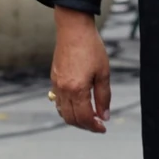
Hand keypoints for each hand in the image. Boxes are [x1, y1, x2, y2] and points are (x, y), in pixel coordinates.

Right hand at [51, 7, 111, 133]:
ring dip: (75, 119)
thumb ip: (104, 97)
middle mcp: (64, 90)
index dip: (94, 126)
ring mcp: (56, 85)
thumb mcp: (103, 73)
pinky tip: (78, 105)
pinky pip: (58, 102)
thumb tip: (104, 116)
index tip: (103, 128)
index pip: (84, 117)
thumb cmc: (91, 48)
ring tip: (89, 116)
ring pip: (63, 112)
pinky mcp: (54, 79)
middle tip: (98, 124)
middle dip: (85, 125)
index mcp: (77, 89)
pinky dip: (67, 109)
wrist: (73, 29)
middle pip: (71, 119)